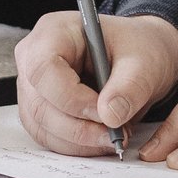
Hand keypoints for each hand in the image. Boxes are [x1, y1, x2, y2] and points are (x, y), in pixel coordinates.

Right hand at [14, 12, 177, 157]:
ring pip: (42, 126)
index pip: (43, 69)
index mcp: (54, 32)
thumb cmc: (137, 48)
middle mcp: (34, 58)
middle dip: (79, 128)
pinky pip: (48, 136)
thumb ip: (130, 86)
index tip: (105, 114)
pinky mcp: (40, 110)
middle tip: (116, 135)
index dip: (71, 98)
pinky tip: (101, 139)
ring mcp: (33, 87)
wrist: (139, 59)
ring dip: (79, 141)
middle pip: (39, 104)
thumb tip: (110, 115)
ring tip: (114, 137)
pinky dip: (76, 146)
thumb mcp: (144, 61)